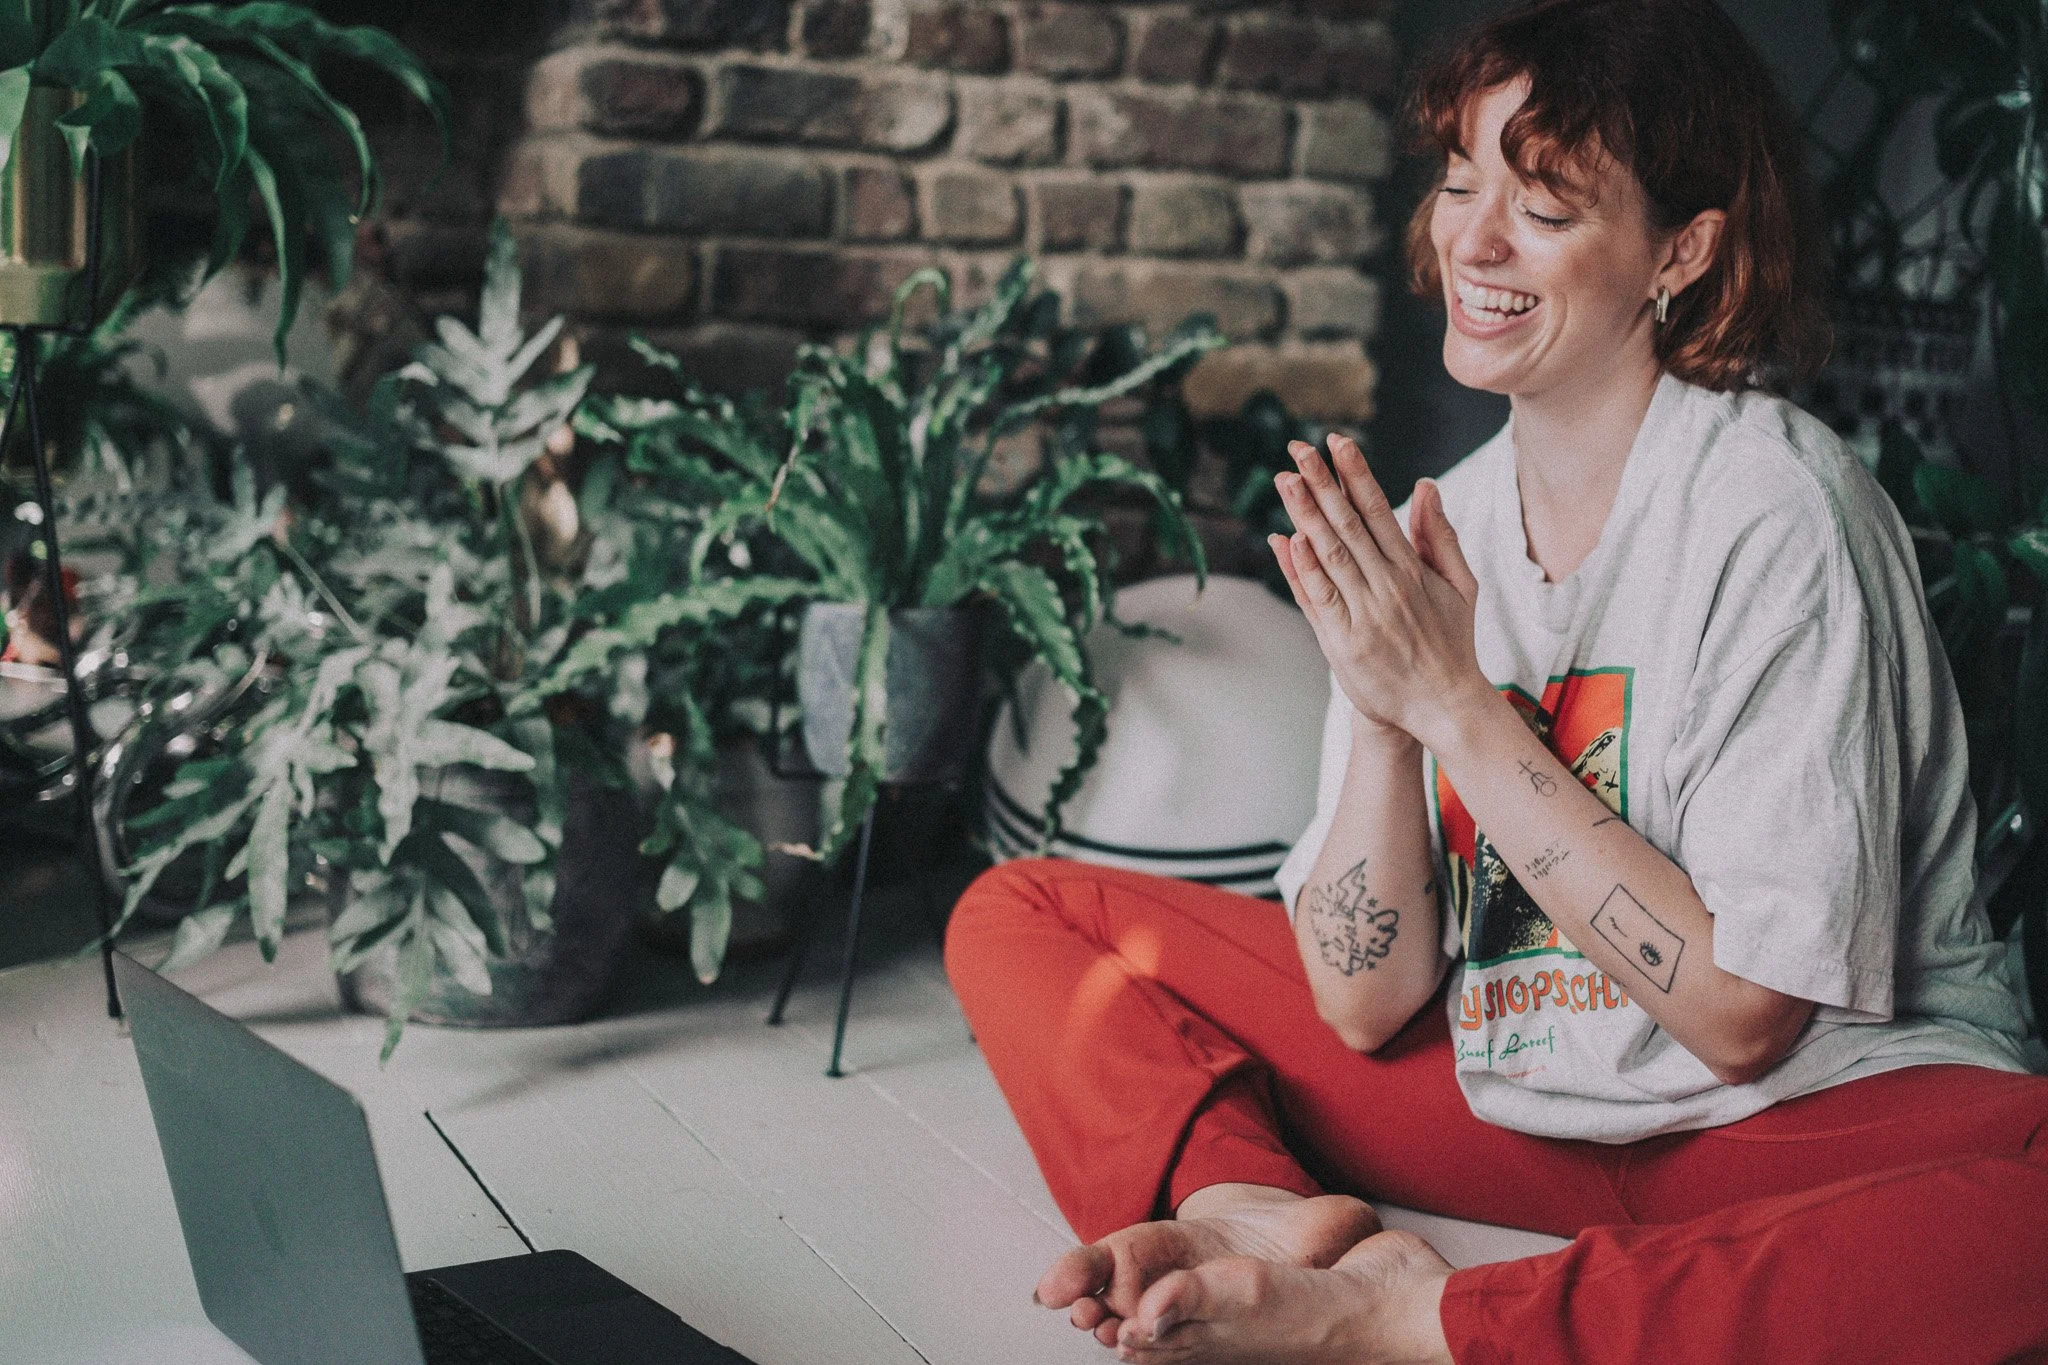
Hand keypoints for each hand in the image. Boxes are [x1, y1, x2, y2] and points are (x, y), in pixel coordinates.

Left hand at [1267, 435, 1485, 749]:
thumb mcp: (1460, 585)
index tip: (1337, 442)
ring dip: (1307, 516)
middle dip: (1323, 484)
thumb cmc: (1451, 642)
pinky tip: (1289, 539)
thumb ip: (1440, 535)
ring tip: (1287, 480)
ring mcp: (1366, 615)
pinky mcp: (1345, 644)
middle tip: (1299, 448)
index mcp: (1414, 569)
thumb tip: (1426, 485)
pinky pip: (1322, 600)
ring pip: (1332, 556)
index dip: (1356, 474)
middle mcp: (1389, 587)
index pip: (1379, 510)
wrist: (1444, 706)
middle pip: (1350, 525)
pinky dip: (1305, 570)